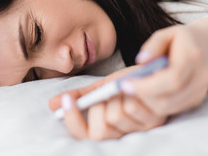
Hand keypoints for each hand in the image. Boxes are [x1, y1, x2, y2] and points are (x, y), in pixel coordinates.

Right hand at [49, 67, 166, 139]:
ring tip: (124, 89)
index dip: (72, 120)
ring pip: (115, 118)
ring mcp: (139, 130)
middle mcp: (123, 134)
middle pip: (100, 131)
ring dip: (116, 98)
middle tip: (106, 94)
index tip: (66, 100)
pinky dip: (130, 93)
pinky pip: (133, 108)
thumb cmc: (126, 82)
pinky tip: (136, 88)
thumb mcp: (99, 87)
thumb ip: (80, 96)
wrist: (152, 71)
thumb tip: (52, 104)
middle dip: (99, 107)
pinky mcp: (155, 120)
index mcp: (107, 128)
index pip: (83, 136)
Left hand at [120, 18, 207, 115]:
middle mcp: (200, 76)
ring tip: (134, 91)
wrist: (205, 46)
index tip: (125, 84)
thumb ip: (152, 46)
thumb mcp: (164, 35)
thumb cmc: (179, 39)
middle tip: (125, 89)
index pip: (171, 79)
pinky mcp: (196, 99)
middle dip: (143, 97)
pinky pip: (173, 109)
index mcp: (192, 56)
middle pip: (169, 98)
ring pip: (170, 107)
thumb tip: (141, 61)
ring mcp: (200, 90)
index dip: (146, 86)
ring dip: (147, 103)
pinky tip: (146, 94)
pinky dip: (156, 105)